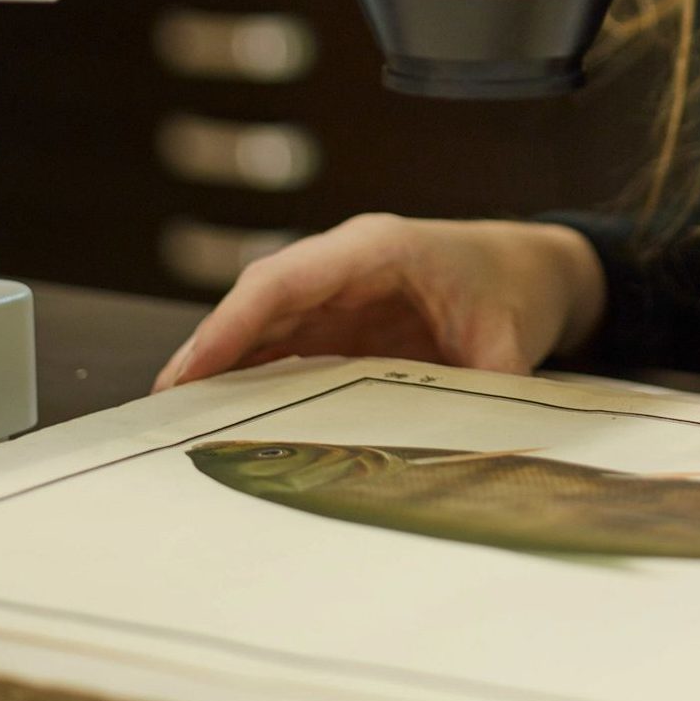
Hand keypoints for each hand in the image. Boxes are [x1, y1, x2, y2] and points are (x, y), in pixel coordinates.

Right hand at [152, 213, 607, 391]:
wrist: (538, 270)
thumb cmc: (521, 292)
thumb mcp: (512, 343)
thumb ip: (481, 390)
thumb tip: (460, 451)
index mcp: (380, 249)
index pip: (285, 280)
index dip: (233, 325)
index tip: (189, 370)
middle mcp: (347, 263)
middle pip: (260, 302)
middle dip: (209, 351)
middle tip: (162, 412)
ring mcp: (341, 290)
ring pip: (264, 325)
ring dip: (222, 368)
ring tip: (177, 426)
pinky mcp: (342, 319)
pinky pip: (285, 344)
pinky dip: (252, 376)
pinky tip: (224, 418)